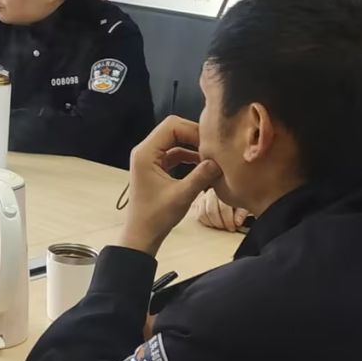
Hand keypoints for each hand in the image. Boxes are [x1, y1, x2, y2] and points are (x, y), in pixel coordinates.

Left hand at [118, 116, 222, 255]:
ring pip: (174, 141)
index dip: (193, 130)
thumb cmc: (157, 216)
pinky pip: (174, 154)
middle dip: (194, 136)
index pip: (171, 126)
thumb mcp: (182, 195)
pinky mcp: (155, 167)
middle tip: (214, 147)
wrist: (142, 234)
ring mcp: (150, 158)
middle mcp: (145, 150)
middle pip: (173, 130)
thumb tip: (219, 162)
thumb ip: (201, 176)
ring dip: (192, 146)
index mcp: (146, 152)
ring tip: (211, 156)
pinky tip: (203, 164)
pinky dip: (188, 156)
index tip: (211, 143)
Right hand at [193, 188, 249, 233]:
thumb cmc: (237, 200)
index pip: (223, 208)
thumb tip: (237, 222)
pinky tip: (215, 224)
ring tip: (221, 226)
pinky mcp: (199, 203)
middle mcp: (211, 192)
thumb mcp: (243, 204)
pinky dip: (207, 222)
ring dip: (213, 223)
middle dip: (220, 223)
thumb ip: (241, 213)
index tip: (233, 227)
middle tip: (227, 228)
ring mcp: (204, 198)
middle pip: (211, 211)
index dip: (228, 220)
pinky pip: (199, 216)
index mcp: (224, 190)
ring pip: (203, 214)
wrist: (231, 192)